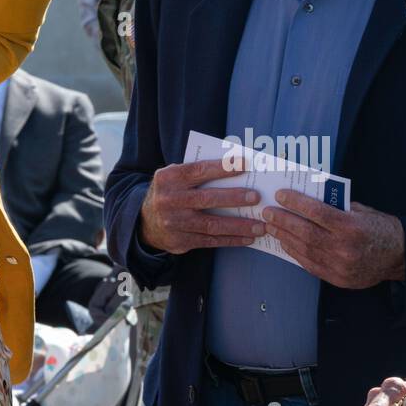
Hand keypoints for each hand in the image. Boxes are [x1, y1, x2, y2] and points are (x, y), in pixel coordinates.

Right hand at [138, 158, 266, 254]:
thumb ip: (198, 172)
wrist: (145, 221)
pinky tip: (248, 238)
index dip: (222, 167)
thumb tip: (236, 168)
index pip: (199, 170)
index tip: (244, 164)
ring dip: (238, 225)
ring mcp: (174, 223)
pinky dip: (231, 240)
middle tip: (256, 197)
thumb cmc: (172, 192)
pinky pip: (210, 241)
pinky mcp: (180, 241)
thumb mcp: (176, 177)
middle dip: (234, 197)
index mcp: (169, 178)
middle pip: (207, 199)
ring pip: (212, 225)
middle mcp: (169, 200)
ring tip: (260, 225)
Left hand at [262, 194, 403, 288]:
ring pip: (304, 249)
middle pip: (306, 232)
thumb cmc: (382, 229)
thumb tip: (309, 200)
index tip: (281, 195)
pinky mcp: (337, 278)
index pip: (317, 212)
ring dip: (285, 237)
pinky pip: (309, 264)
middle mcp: (344, 248)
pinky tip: (286, 243)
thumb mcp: (363, 211)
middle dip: (283, 220)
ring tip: (272, 226)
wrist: (400, 257)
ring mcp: (340, 266)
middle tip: (268, 212)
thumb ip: (337, 207)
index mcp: (352, 227)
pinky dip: (295, 252)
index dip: (296, 203)